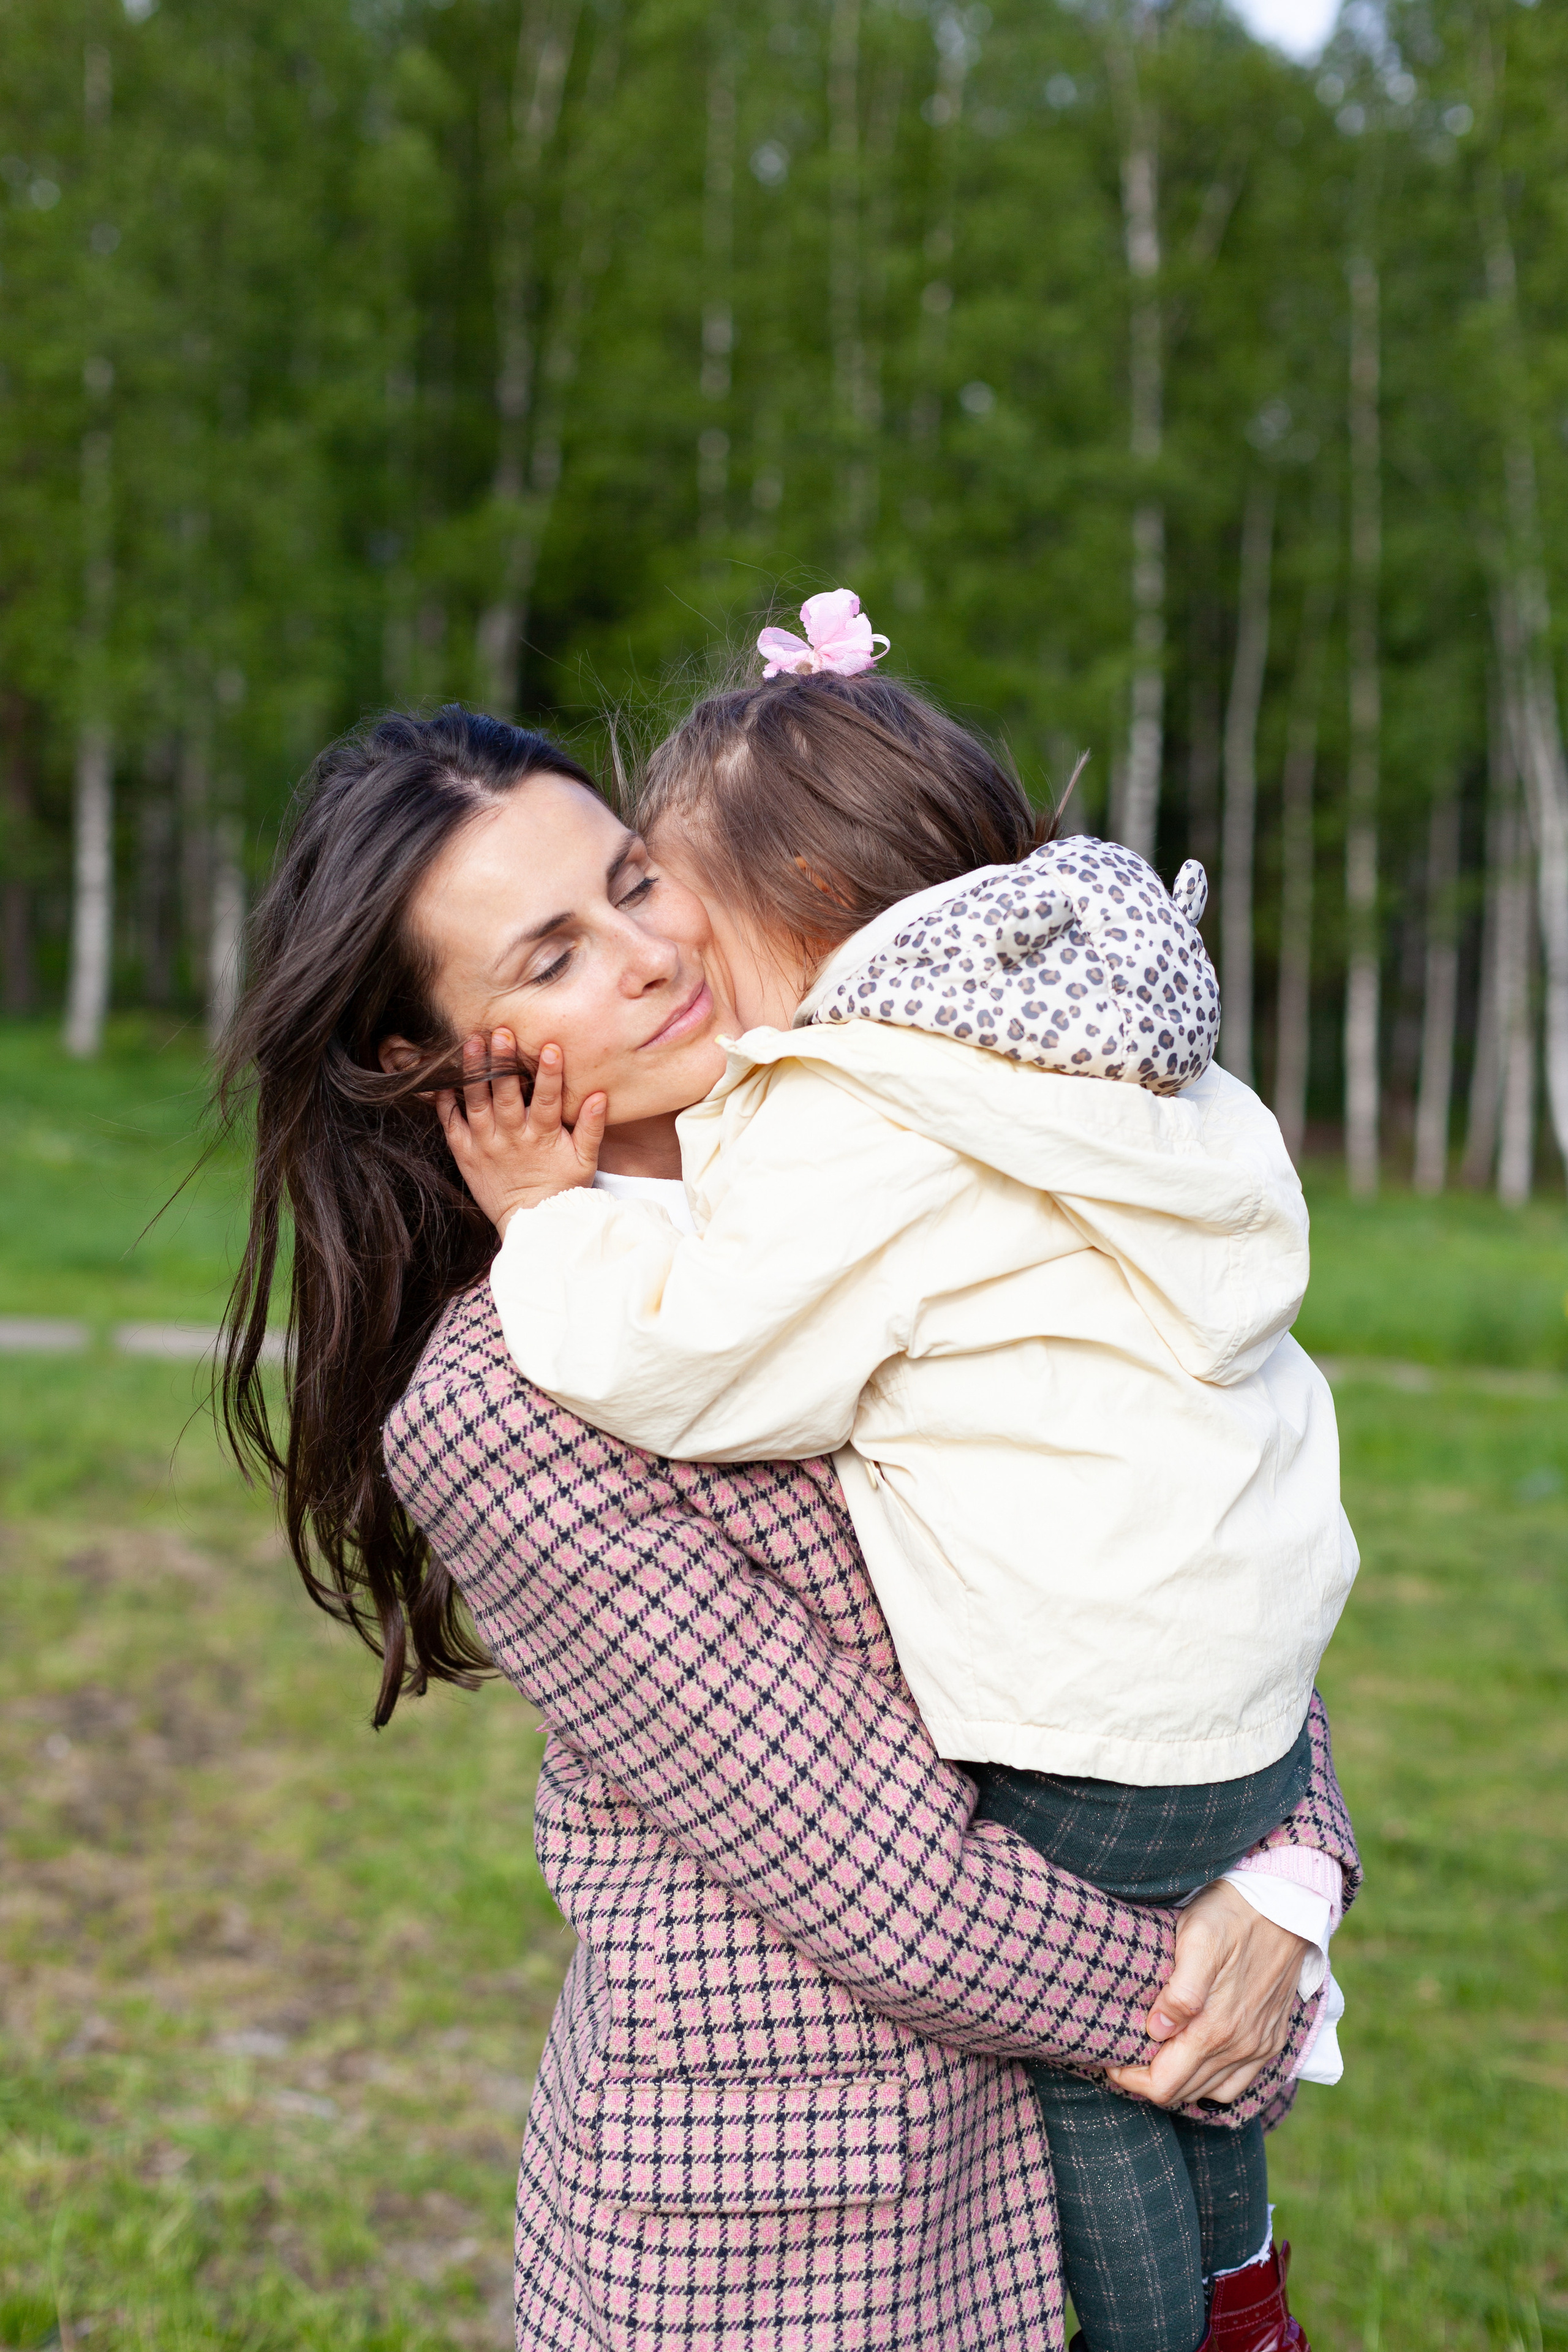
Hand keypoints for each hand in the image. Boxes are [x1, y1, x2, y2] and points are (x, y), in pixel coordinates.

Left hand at [436, 1030, 606, 1235]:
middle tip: (501, 1033)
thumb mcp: (584, 1161)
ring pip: (476, 1103)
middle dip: (504, 1062)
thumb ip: (591, 1127)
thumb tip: (598, 1095)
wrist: (531, 1221)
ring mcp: (485, 1145)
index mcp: (542, 1137)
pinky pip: (451, 1124)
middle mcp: (512, 1138)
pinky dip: (446, 1102)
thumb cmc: (561, 1188)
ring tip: (472, 1043)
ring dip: (474, 1072)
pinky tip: (444, 1079)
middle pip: (506, 1094)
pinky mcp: (465, 1153)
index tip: (550, 1048)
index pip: (548, 1099)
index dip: (550, 1074)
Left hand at [1103, 1878, 1310, 2109]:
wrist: (1284, 1904)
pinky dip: (1212, 2084)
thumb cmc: (1229, 1916)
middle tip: (1128, 2057)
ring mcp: (1258, 2047)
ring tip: (1155, 2058)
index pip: (1164, 2084)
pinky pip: (1238, 2085)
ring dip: (1178, 2083)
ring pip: (1209, 2093)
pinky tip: (1195, 2063)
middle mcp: (1240, 2046)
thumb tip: (1156, 2031)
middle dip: (1149, 2082)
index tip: (1113, 2059)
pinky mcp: (1271, 2041)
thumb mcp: (1197, 1939)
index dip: (1132, 2079)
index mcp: (1215, 2028)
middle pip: (1183, 2093)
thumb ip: (1180, 1990)